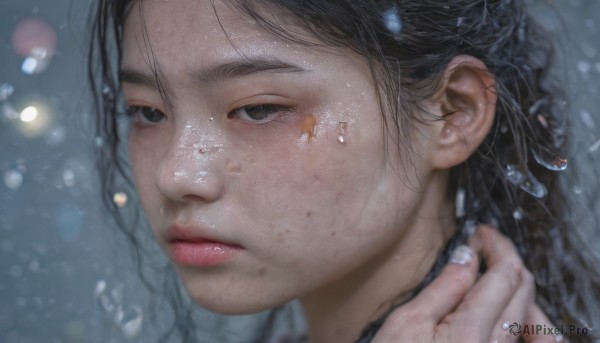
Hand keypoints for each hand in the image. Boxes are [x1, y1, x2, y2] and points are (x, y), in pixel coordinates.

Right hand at [372, 225, 560, 342]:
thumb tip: (468, 256)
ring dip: (516, 287)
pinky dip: (520, 315)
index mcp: (473, 332)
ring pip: (528, 316)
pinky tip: (505, 307)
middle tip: (486, 245)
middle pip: (524, 292)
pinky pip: (522, 336)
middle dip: (509, 260)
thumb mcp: (407, 323)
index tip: (483, 232)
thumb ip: (444, 288)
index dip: (498, 246)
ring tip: (494, 272)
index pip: (505, 276)